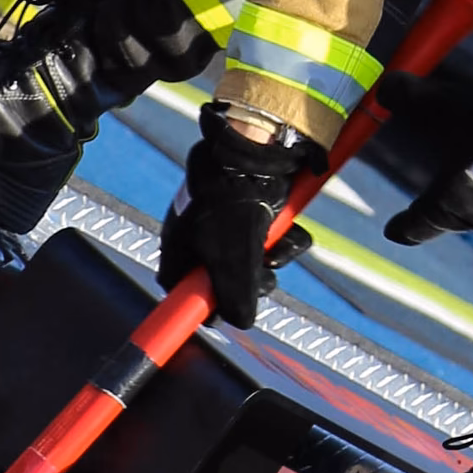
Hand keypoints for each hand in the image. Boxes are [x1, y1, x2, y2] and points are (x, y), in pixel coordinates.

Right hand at [159, 104, 321, 327]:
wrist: (258, 149)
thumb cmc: (233, 201)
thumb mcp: (232, 257)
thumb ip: (235, 296)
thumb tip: (241, 323)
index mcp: (180, 245)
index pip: (179, 289)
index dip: (198, 306)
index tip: (218, 315)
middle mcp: (202, 234)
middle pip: (224, 278)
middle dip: (249, 281)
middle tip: (264, 277)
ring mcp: (230, 220)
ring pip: (254, 258)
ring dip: (273, 258)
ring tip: (278, 247)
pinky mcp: (257, 209)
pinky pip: (274, 237)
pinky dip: (287, 239)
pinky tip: (292, 231)